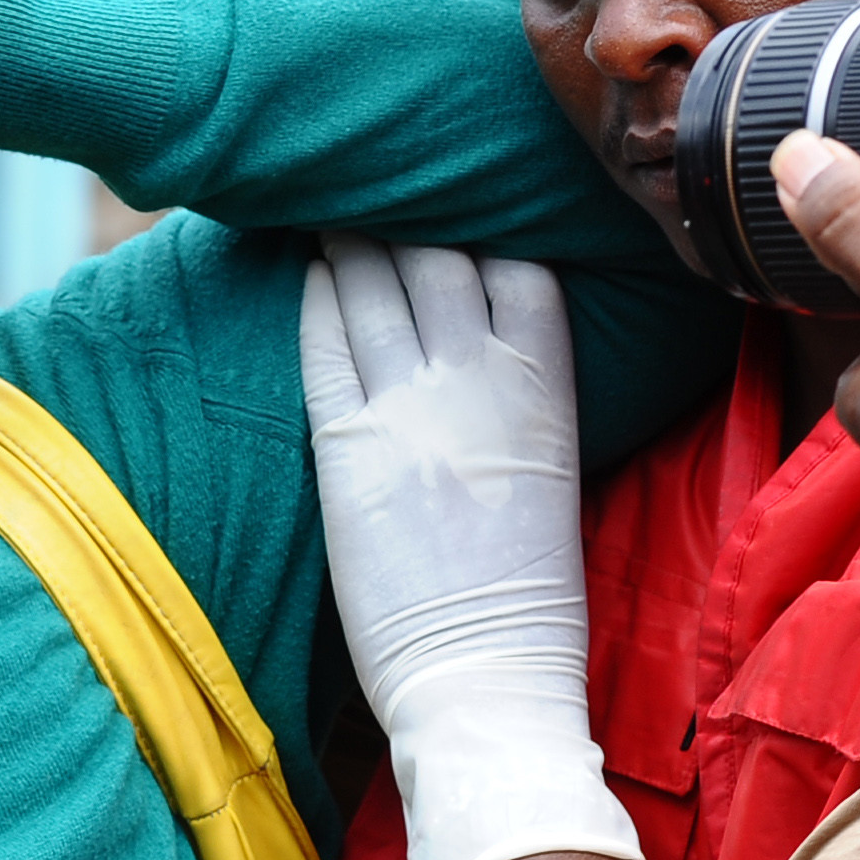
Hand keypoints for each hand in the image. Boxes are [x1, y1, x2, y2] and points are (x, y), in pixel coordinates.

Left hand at [299, 237, 635, 859]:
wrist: (487, 678)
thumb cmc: (528, 599)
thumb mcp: (556, 476)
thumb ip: (528, 405)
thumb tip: (499, 358)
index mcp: (548, 388)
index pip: (519, 266)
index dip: (485, 227)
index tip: (459, 202)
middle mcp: (480, 379)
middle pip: (437, 257)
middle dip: (404, 215)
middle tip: (371, 181)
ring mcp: (409, 405)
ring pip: (372, 285)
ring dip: (348, 240)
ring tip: (327, 207)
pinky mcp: (345, 443)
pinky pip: (322, 345)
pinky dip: (312, 300)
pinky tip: (302, 271)